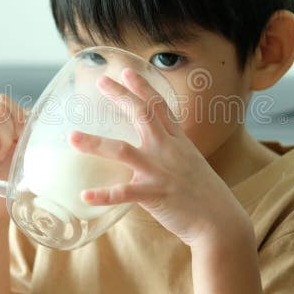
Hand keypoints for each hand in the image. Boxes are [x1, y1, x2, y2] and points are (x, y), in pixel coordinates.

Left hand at [68, 67, 251, 247]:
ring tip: (73, 137)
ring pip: (123, 151)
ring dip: (96, 143)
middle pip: (142, 115)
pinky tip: (84, 196)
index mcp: (177, 142)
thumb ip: (172, 152)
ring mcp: (160, 171)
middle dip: (120, 96)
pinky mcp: (154, 195)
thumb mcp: (190, 163)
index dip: (143, 87)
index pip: (159, 107)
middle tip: (100, 81)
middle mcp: (167, 150)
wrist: (220, 222)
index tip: (127, 71)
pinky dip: (103, 195)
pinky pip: (124, 194)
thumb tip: (156, 148)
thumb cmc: (205, 195)